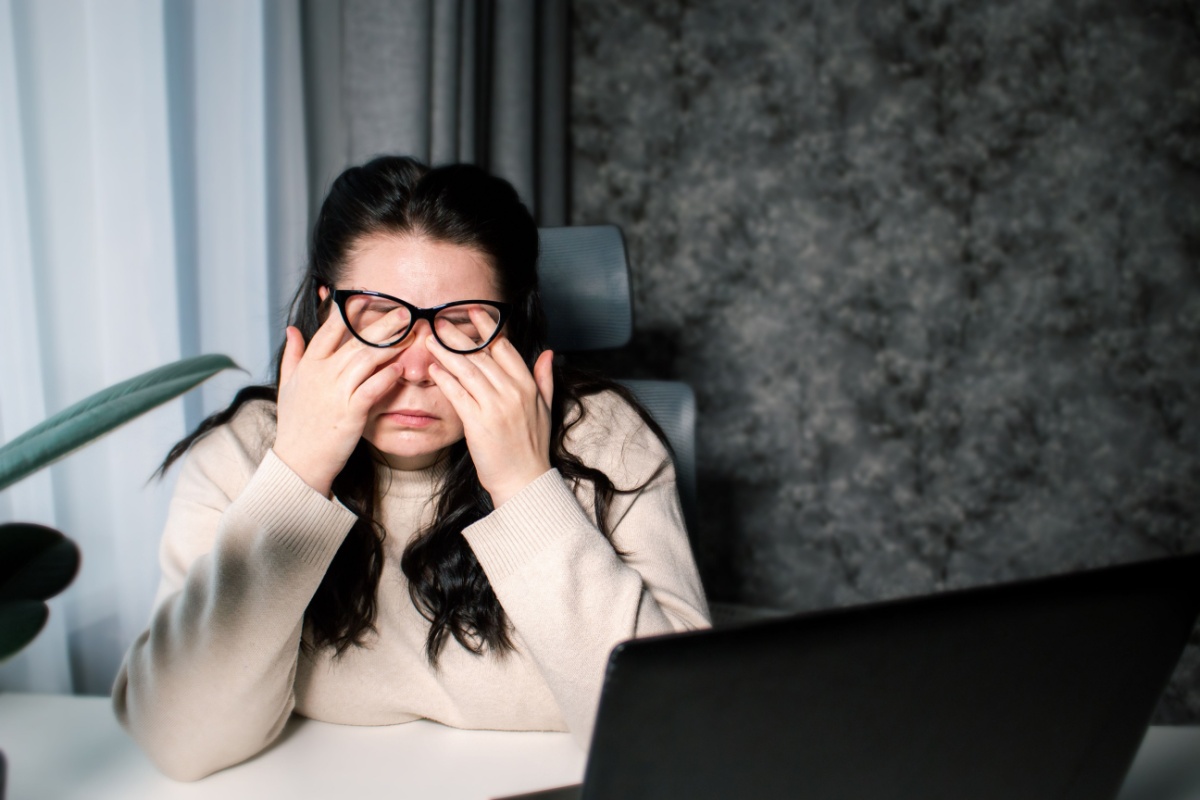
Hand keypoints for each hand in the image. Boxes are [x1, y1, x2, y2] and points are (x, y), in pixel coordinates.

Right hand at [273, 310, 405, 496]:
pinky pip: (371, 389)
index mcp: (308, 366)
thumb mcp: (287, 385)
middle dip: (382, 325)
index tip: (365, 297)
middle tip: (404, 312)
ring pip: (366, 361)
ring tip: (409, 333)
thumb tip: (293, 329)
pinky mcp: (350, 414)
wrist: (297, 461)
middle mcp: (322, 375)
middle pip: (355, 342)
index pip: (329, 330)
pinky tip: (399, 368)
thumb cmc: (295, 424)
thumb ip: (292, 355)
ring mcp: (336, 394)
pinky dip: (385, 378)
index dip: (347, 312)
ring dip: (390, 346)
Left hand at [426, 322, 553, 507]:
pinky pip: (458, 394)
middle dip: (458, 335)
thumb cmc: (532, 447)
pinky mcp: (478, 423)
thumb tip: (548, 353)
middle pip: (482, 355)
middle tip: (441, 320)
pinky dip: (444, 379)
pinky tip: (433, 368)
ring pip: (467, 370)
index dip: (487, 328)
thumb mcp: (546, 409)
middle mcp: (513, 392)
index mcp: (528, 386)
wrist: (524, 480)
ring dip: (446, 352)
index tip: (473, 312)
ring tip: (430, 338)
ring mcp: (495, 407)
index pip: (505, 348)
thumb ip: (544, 378)